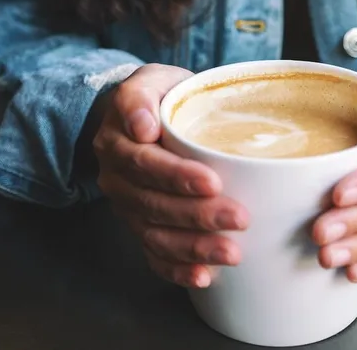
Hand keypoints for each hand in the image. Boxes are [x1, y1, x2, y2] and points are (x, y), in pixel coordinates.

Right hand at [94, 65, 249, 287]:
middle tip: (240, 218)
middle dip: (198, 215)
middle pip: (155, 203)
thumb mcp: (150, 80)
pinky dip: (177, 269)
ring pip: (155, 234)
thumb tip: (143, 125)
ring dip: (194, 247)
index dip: (177, 175)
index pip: (146, 162)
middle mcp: (117, 179)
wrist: (140, 120)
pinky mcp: (139, 227)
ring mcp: (127, 207)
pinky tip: (204, 276)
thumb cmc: (158, 99)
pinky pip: (153, 255)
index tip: (213, 181)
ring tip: (231, 253)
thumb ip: (141, 95)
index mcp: (118, 141)